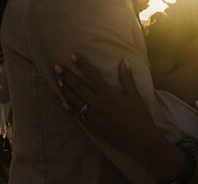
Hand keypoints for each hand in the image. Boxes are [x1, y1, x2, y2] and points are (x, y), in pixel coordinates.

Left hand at [55, 53, 187, 181]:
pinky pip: (78, 116)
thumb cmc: (140, 117)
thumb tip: (125, 60)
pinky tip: (63, 103)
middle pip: (79, 88)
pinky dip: (70, 109)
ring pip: (76, 101)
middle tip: (56, 67)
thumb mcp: (135, 96)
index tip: (72, 55)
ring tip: (58, 81)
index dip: (82, 65)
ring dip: (66, 90)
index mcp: (109, 95)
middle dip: (67, 76)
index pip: (92, 76)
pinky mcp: (93, 127)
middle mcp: (99, 105)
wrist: (140, 142)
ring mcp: (94, 117)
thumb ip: (127, 78)